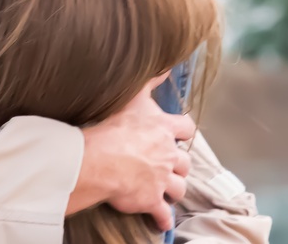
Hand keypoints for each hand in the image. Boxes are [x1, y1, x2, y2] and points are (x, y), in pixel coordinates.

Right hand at [67, 74, 194, 231]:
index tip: (177, 133)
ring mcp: (162, 179)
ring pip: (178, 188)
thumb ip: (150, 81)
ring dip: (173, 189)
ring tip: (165, 189)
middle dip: (178, 164)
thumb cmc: (114, 127)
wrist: (101, 160)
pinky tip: (161, 220)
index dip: (182, 131)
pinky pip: (162, 213)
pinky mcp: (151, 199)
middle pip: (184, 162)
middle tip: (167, 164)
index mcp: (164, 130)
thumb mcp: (133, 97)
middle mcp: (168, 155)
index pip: (185, 128)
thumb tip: (165, 66)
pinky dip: (163, 217)